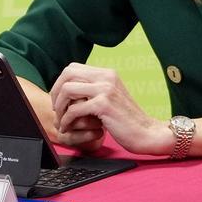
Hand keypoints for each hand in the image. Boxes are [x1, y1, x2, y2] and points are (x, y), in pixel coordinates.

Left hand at [49, 63, 172, 154]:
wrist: (146, 133)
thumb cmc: (126, 120)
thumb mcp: (110, 97)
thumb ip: (94, 90)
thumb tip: (69, 90)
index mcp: (108, 73)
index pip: (72, 68)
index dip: (60, 83)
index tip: (60, 100)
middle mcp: (107, 76)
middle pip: (67, 74)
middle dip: (55, 92)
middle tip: (58, 109)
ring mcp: (106, 89)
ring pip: (67, 90)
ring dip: (59, 107)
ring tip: (62, 120)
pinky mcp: (104, 105)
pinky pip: (73, 109)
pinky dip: (66, 120)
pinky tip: (68, 128)